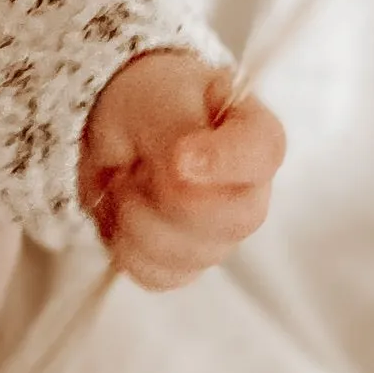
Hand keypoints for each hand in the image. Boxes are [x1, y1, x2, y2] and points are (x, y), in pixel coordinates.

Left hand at [78, 49, 286, 290]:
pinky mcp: (185, 262)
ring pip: (190, 256)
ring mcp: (220, 234)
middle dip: (168, 194)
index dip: (224, 161)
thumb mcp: (158, 98)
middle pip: (232, 220)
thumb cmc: (146, 99)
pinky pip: (158, 274)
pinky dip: (127, 245)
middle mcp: (249, 192)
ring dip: (138, 217)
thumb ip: (176, 130)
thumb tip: (183, 170)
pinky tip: (123, 211)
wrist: (109, 121)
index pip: (263, 152)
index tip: (178, 157)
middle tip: (136, 161)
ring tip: (126, 180)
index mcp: (254, 135)